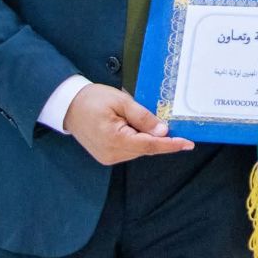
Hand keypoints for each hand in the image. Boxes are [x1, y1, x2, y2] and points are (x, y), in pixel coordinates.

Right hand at [63, 84, 193, 165]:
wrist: (68, 105)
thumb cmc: (93, 99)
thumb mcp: (122, 101)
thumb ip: (143, 117)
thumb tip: (163, 131)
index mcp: (115, 140)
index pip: (151, 145)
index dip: (171, 145)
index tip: (188, 144)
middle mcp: (112, 153)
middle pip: (146, 148)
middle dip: (158, 136)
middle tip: (164, 117)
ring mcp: (108, 157)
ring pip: (139, 149)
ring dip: (145, 137)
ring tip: (132, 117)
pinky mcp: (106, 156)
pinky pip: (129, 149)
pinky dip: (136, 139)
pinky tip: (130, 125)